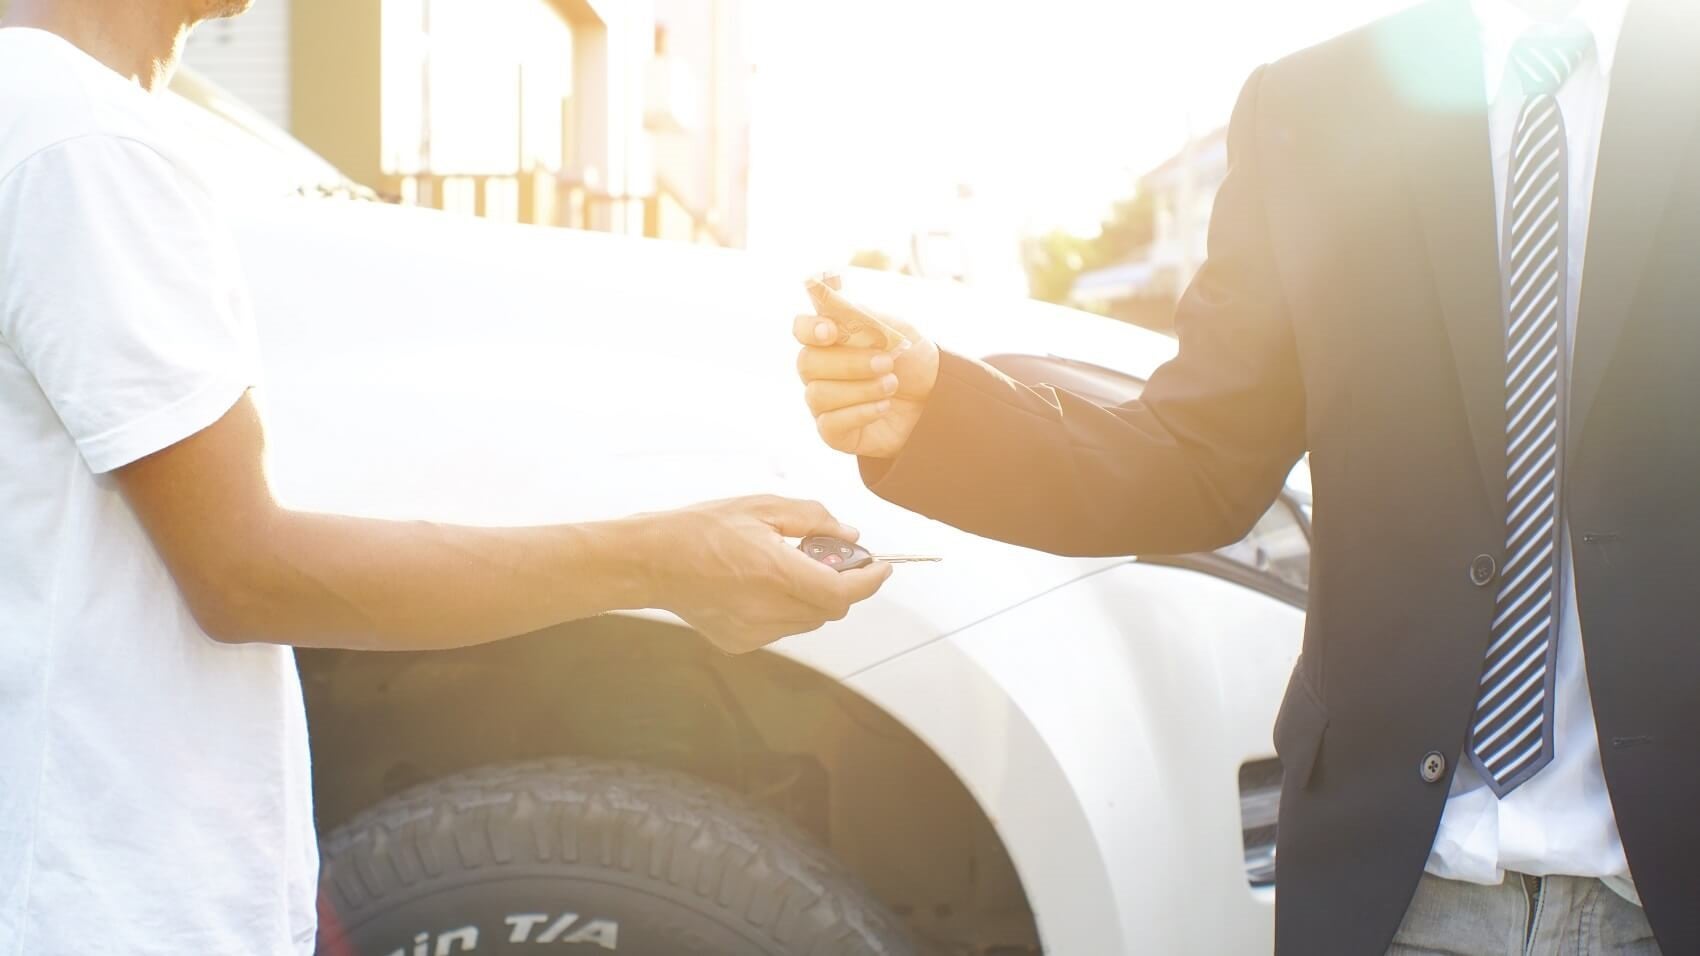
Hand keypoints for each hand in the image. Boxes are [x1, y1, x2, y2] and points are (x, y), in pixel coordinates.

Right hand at [639, 496, 891, 652]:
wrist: (651, 561)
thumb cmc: (699, 529)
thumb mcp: (761, 507)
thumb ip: (812, 519)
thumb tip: (848, 533)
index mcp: (776, 573)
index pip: (843, 592)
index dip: (869, 581)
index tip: (881, 566)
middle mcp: (768, 610)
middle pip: (831, 608)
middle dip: (839, 584)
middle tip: (827, 555)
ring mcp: (754, 632)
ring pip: (808, 621)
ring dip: (811, 596)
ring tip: (782, 566)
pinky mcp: (740, 643)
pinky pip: (781, 628)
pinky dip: (784, 609)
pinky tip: (756, 586)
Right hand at [794, 309, 938, 458]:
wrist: (936, 399)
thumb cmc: (912, 360)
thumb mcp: (896, 330)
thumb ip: (863, 316)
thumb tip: (831, 297)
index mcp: (831, 339)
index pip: (801, 329)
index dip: (809, 329)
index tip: (831, 332)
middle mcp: (820, 371)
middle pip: (807, 363)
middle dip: (849, 363)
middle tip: (887, 362)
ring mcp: (824, 403)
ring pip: (818, 395)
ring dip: (860, 389)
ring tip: (892, 385)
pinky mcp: (835, 432)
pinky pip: (830, 424)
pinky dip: (860, 413)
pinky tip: (883, 407)